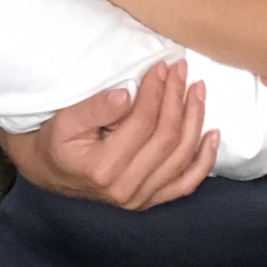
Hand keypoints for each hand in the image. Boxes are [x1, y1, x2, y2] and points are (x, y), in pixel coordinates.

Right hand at [1, 60, 218, 210]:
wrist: (53, 173)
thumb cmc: (58, 142)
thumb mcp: (64, 120)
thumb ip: (94, 108)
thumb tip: (126, 95)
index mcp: (103, 168)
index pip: (142, 124)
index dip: (156, 92)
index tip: (161, 67)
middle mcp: (126, 188)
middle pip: (166, 138)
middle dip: (177, 98)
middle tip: (181, 70)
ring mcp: (142, 198)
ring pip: (181, 156)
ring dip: (194, 119)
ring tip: (197, 89)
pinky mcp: (152, 200)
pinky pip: (186, 183)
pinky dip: (204, 160)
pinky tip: (213, 135)